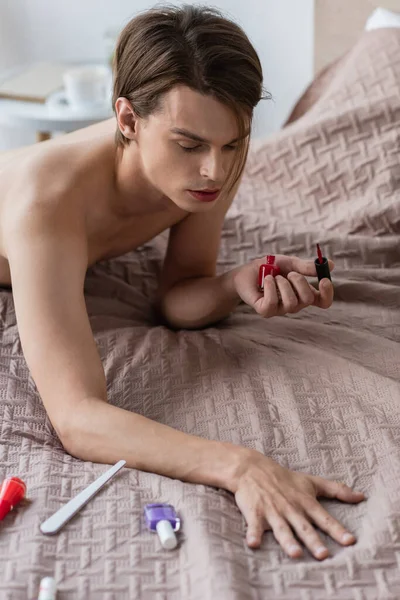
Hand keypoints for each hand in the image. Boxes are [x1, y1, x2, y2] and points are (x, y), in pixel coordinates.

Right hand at [232, 449, 364, 559]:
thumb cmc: (284, 478)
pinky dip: (253, 534)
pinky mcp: (255, 512)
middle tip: (323, 555)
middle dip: (313, 541)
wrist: (252, 468)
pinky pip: (254, 526)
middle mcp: (291, 508)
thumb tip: (361, 496)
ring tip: (296, 554)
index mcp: (305, 502)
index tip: (350, 541)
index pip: (324, 518)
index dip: (337, 530)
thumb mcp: (312, 482)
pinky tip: (253, 544)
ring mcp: (273, 511)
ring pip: (282, 529)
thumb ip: (336, 490)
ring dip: (288, 541)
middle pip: (303, 527)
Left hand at [233, 254, 334, 317]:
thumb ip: (306, 266)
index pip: (323, 301)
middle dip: (299, 282)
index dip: (327, 293)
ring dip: (283, 284)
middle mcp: (294, 303)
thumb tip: (330, 265)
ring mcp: (280, 309)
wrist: (245, 272)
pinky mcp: (265, 311)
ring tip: (274, 277)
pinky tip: (267, 280)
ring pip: (291, 303)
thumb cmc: (268, 268)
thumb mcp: (289, 263)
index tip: (324, 280)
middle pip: (308, 300)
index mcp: (303, 292)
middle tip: (289, 273)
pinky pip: (273, 303)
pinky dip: (270, 287)